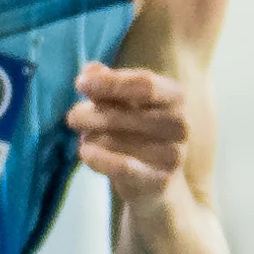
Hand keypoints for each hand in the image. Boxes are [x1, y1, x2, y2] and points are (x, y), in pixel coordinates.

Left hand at [67, 60, 190, 204]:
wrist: (157, 184)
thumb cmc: (138, 135)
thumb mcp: (126, 105)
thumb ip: (108, 85)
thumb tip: (90, 69)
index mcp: (176, 96)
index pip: (144, 83)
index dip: (109, 82)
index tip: (80, 83)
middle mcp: (181, 123)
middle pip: (124, 113)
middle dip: (90, 114)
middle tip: (72, 117)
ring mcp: (173, 153)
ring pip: (116, 140)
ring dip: (91, 138)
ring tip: (87, 138)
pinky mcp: (160, 180)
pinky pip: (123, 167)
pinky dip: (98, 159)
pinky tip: (84, 153)